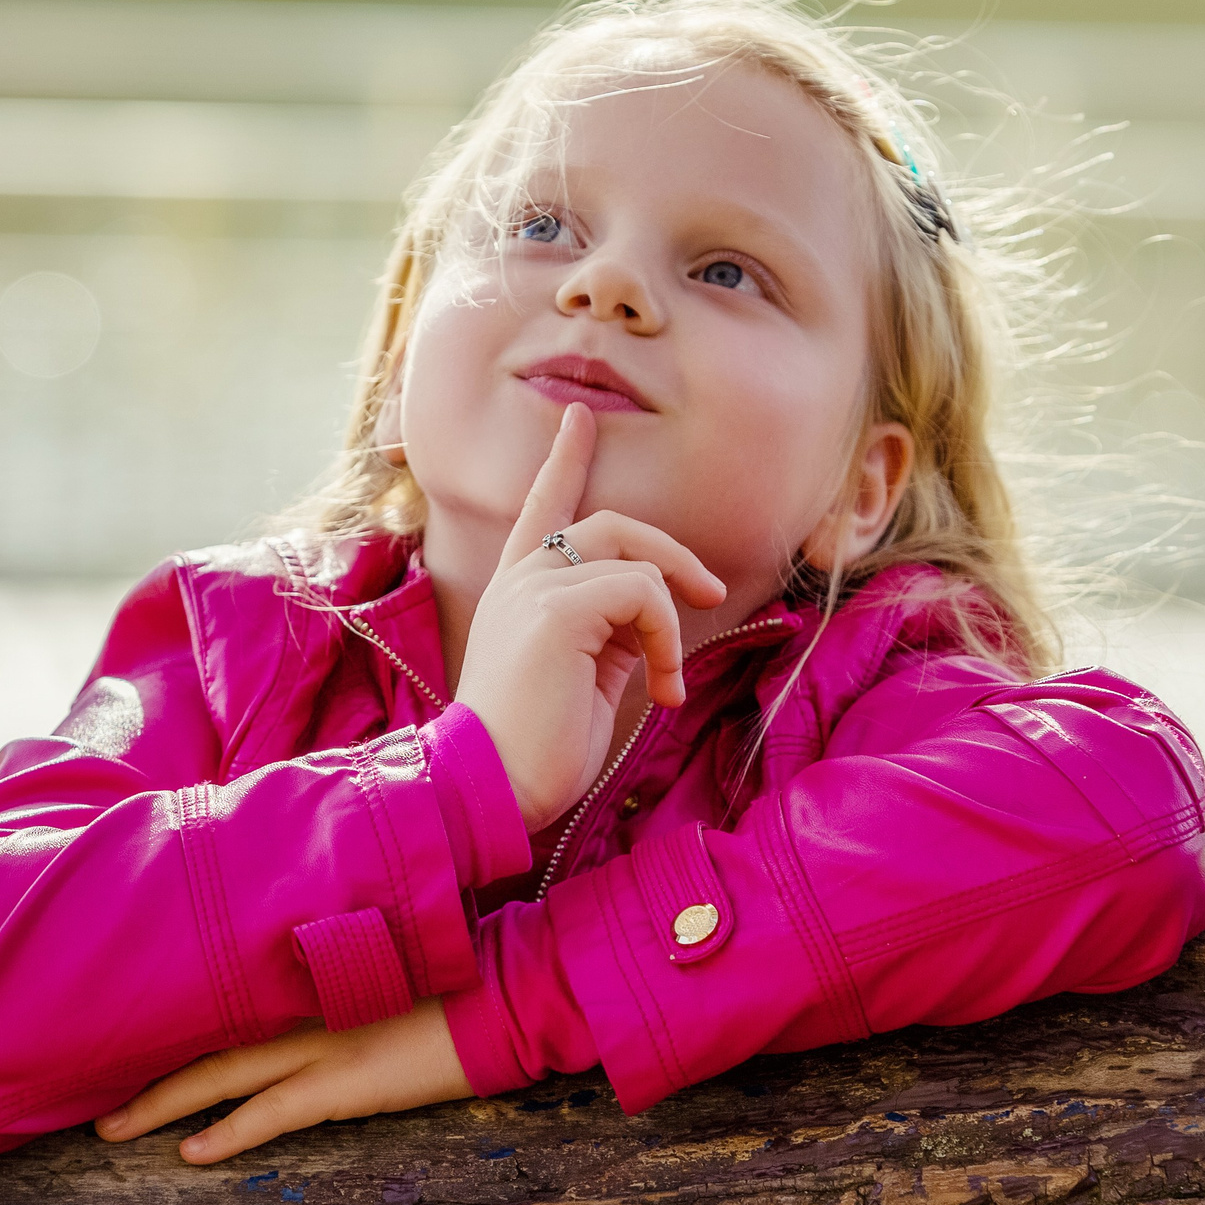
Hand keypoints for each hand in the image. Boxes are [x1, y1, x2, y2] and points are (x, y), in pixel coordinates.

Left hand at [93, 996, 471, 1162]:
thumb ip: (338, 969)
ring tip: (114, 1127)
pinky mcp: (346, 1083)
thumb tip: (304, 976)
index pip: (227, 996)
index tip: (129, 1031)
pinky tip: (192, 1153)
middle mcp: (304, 1008)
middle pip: (209, 1038)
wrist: (503, 993)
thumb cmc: (454, 977)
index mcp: (311, 976)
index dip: (176, 1019)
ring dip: (164, 1102)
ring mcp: (322, 1045)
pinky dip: (230, 1133)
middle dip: (149, 1070)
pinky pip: (272, 1114)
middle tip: (95, 1097)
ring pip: (223, 1073)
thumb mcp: (385, 963)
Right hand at [453, 403, 725, 829]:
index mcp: (520, 591)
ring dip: (671, 625)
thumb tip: (653, 611)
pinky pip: (641, 593)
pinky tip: (661, 687)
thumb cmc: (535, 748)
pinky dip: (667, 637)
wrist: (495, 786)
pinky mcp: (556, 609)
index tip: (578, 419)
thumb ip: (608, 631)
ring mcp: (535, 587)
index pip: (543, 508)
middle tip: (709, 594)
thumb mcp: (581, 675)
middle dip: (671, 554)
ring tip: (666, 684)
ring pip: (637, 564)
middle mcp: (521, 577)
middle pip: (612, 524)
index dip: (564, 461)